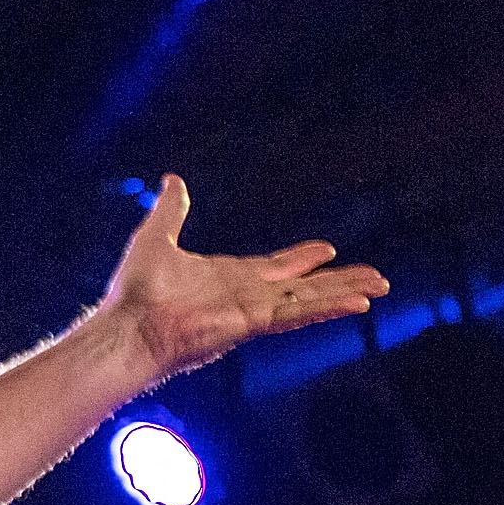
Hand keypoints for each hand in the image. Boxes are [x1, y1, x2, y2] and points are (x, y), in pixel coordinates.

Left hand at [100, 174, 388, 382]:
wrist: (126, 325)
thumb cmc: (134, 291)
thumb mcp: (155, 237)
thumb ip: (171, 210)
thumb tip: (173, 180)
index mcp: (226, 276)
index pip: (274, 267)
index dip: (301, 259)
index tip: (327, 249)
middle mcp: (245, 294)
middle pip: (302, 285)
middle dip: (338, 280)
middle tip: (372, 276)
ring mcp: (251, 310)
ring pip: (309, 299)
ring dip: (343, 292)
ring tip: (377, 288)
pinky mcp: (252, 323)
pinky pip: (298, 313)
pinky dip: (327, 308)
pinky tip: (357, 304)